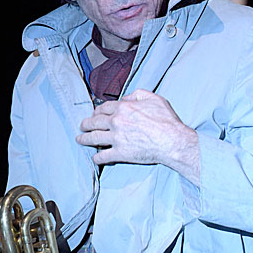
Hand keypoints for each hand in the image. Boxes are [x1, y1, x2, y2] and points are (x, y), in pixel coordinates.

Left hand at [77, 89, 199, 184]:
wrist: (172, 141)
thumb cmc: (166, 120)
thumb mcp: (154, 98)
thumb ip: (138, 94)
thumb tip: (126, 98)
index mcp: (124, 107)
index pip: (103, 108)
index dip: (97, 111)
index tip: (95, 114)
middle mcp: (117, 122)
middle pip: (94, 122)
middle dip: (86, 124)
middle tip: (82, 126)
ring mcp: (116, 138)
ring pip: (93, 138)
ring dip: (84, 139)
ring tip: (80, 140)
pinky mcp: (120, 153)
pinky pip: (102, 156)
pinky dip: (96, 157)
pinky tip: (95, 158)